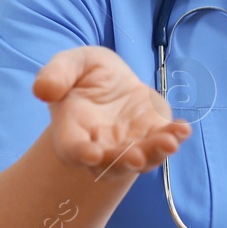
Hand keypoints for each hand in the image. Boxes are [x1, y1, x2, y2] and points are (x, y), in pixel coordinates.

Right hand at [33, 46, 190, 174]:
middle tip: (135, 158)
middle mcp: (100, 144)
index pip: (73, 148)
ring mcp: (128, 143)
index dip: (81, 153)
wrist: (111, 80)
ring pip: (140, 158)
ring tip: (169, 143)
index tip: (93, 155)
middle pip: (110, 163)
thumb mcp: (70, 64)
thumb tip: (43, 90)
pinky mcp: (152, 134)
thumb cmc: (84, 74)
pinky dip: (174, 137)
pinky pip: (163, 141)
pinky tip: (183, 129)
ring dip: (155, 153)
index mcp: (73, 129)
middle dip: (123, 161)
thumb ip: (56, 74)